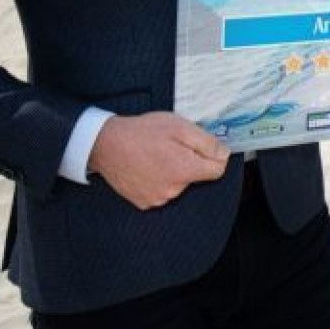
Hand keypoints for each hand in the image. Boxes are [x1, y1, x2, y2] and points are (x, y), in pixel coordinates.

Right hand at [87, 112, 229, 209]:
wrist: (105, 144)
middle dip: (189, 162)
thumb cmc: (142, 132)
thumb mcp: (180, 126)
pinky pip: (161, 191)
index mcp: (185, 171)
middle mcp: (173, 190)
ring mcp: (157, 199)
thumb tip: (224, 154)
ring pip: (178, 185)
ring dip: (172, 172)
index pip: (217, 171)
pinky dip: (158, 180)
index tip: (201, 147)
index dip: (213, 156)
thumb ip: (207, 143)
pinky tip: (146, 167)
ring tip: (154, 156)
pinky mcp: (144, 202)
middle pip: (196, 177)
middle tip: (170, 147)